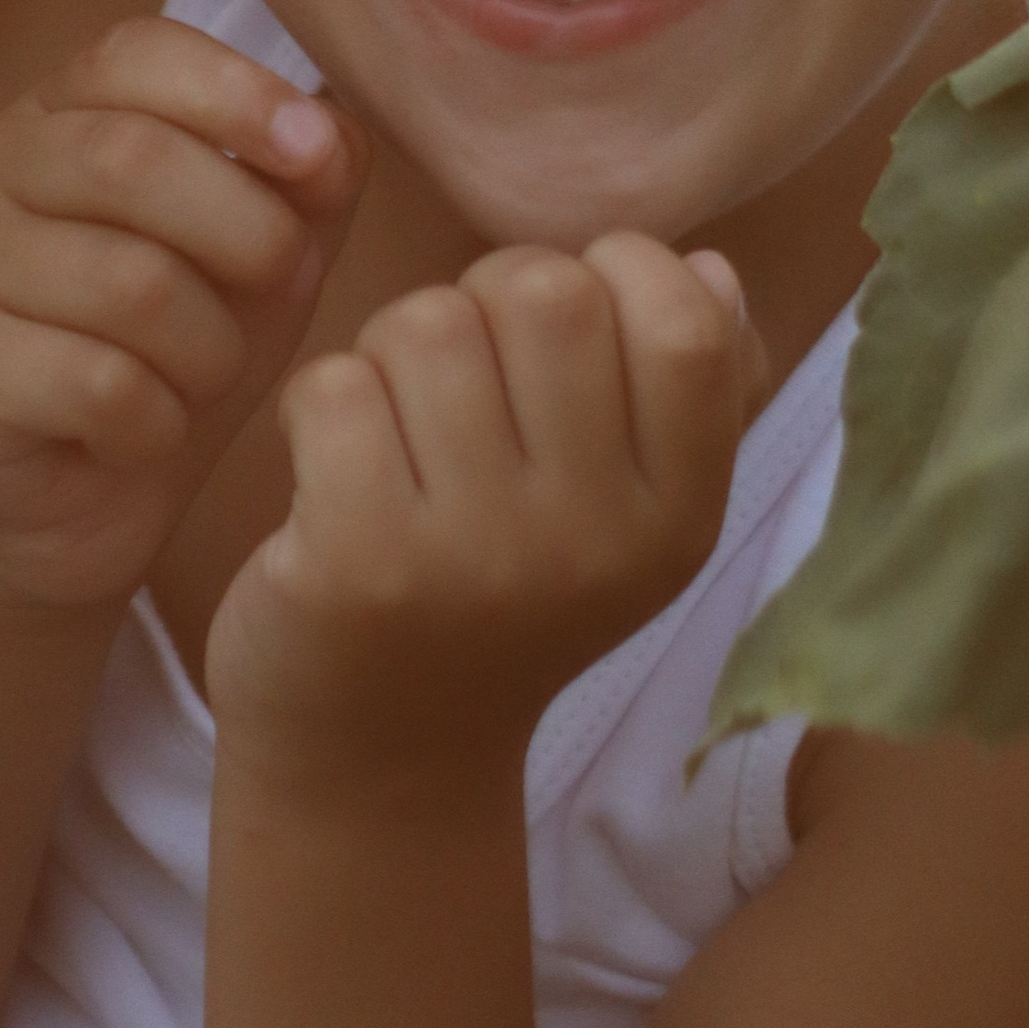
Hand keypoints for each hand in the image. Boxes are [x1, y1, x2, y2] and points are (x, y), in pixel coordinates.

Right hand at [0, 18, 367, 613]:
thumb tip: (334, 133)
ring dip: (209, 345)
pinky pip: (96, 382)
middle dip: (247, 227)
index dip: (234, 92)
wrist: (68, 510)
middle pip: (132, 159)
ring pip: (127, 281)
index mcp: (57, 115)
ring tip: (204, 376)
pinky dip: (157, 419)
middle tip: (286, 285)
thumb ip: (302, 182)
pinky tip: (145, 434)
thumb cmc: (168, 357)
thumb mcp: (255, 258)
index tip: (317, 153)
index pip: (131, 53)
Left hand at [206, 236, 759, 801]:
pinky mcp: (361, 564)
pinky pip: (334, 385)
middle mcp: (593, 540)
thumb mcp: (622, 516)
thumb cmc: (501, 592)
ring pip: (427, 323)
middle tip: (462, 372)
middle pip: (544, 291)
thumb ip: (682, 393)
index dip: (618, 270)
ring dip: (392, 351)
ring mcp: (478, 556)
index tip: (566, 326)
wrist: (385, 759)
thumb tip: (712, 268)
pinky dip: (316, 405)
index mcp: (675, 516)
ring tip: (396, 425)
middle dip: (484, 295)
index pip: (685, 321)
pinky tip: (331, 468)